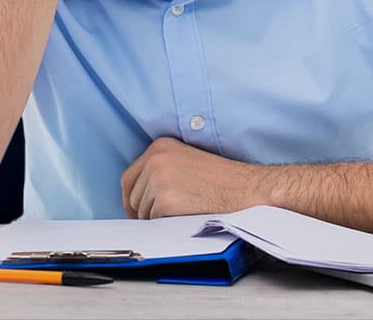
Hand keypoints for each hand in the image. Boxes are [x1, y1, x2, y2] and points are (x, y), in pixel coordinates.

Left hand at [120, 137, 269, 218]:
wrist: (243, 189)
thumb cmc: (221, 179)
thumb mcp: (186, 160)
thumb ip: (162, 168)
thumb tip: (140, 193)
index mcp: (159, 146)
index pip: (128, 177)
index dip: (130, 197)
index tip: (135, 210)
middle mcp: (155, 160)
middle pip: (133, 196)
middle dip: (143, 211)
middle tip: (160, 218)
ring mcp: (159, 180)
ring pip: (142, 212)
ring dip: (156, 219)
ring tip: (182, 213)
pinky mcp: (165, 201)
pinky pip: (155, 222)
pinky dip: (166, 225)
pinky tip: (184, 217)